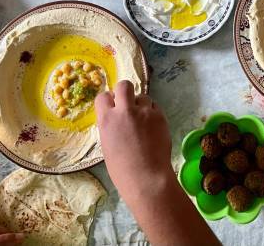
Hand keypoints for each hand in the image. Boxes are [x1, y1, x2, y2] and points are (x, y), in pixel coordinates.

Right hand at [95, 81, 219, 245]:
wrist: (146, 178)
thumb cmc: (122, 169)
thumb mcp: (107, 145)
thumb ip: (111, 126)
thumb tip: (117, 117)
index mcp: (107, 119)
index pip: (103, 96)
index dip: (108, 100)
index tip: (112, 106)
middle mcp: (125, 111)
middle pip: (124, 85)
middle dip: (125, 91)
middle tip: (128, 104)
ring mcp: (144, 112)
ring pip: (143, 96)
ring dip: (141, 105)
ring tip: (143, 121)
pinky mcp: (160, 116)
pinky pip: (155, 107)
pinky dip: (153, 113)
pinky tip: (152, 127)